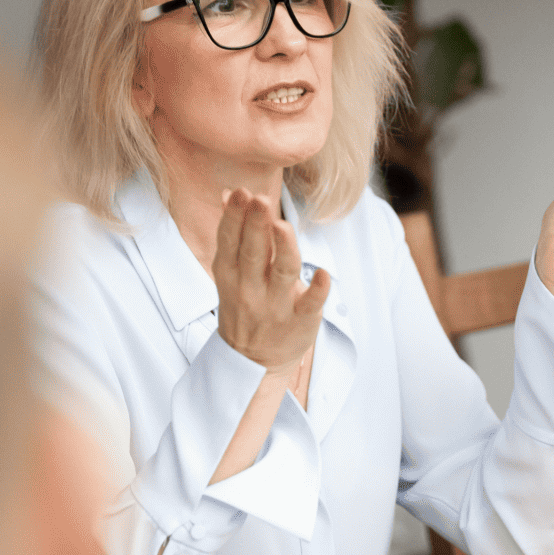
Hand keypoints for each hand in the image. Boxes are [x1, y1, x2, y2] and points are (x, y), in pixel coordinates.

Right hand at [212, 188, 330, 373]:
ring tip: (282, 226)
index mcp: (231, 273)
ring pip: (282, 273)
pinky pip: (310, 304)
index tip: (241, 193)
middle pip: (253, 252)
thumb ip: (233, 232)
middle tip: (260, 199)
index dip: (235, 216)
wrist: (253, 362)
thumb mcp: (230, 272)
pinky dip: (317, 290)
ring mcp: (276, 305)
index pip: (230, 240)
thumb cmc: (245, 305)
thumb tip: (229, 193)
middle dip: (255, 225)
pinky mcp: (301, 320)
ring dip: (283, 249)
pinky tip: (324, 274)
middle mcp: (251, 288)